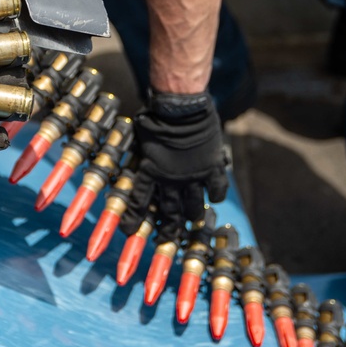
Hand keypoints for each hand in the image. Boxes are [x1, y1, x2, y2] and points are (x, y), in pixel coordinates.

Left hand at [120, 90, 228, 242]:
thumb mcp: (140, 137)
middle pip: (169, 212)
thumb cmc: (155, 116)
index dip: (133, 219)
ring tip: (192, 222)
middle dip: (168, 228)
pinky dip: (215, 196)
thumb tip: (134, 154)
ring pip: (193, 207)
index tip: (128, 232)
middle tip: (167, 238)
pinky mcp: (211, 168)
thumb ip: (140, 153)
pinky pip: (216, 190)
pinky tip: (213, 199)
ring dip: (191, 216)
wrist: (181, 108)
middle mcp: (171, 180)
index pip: (138, 202)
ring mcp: (193, 176)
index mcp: (150, 171)